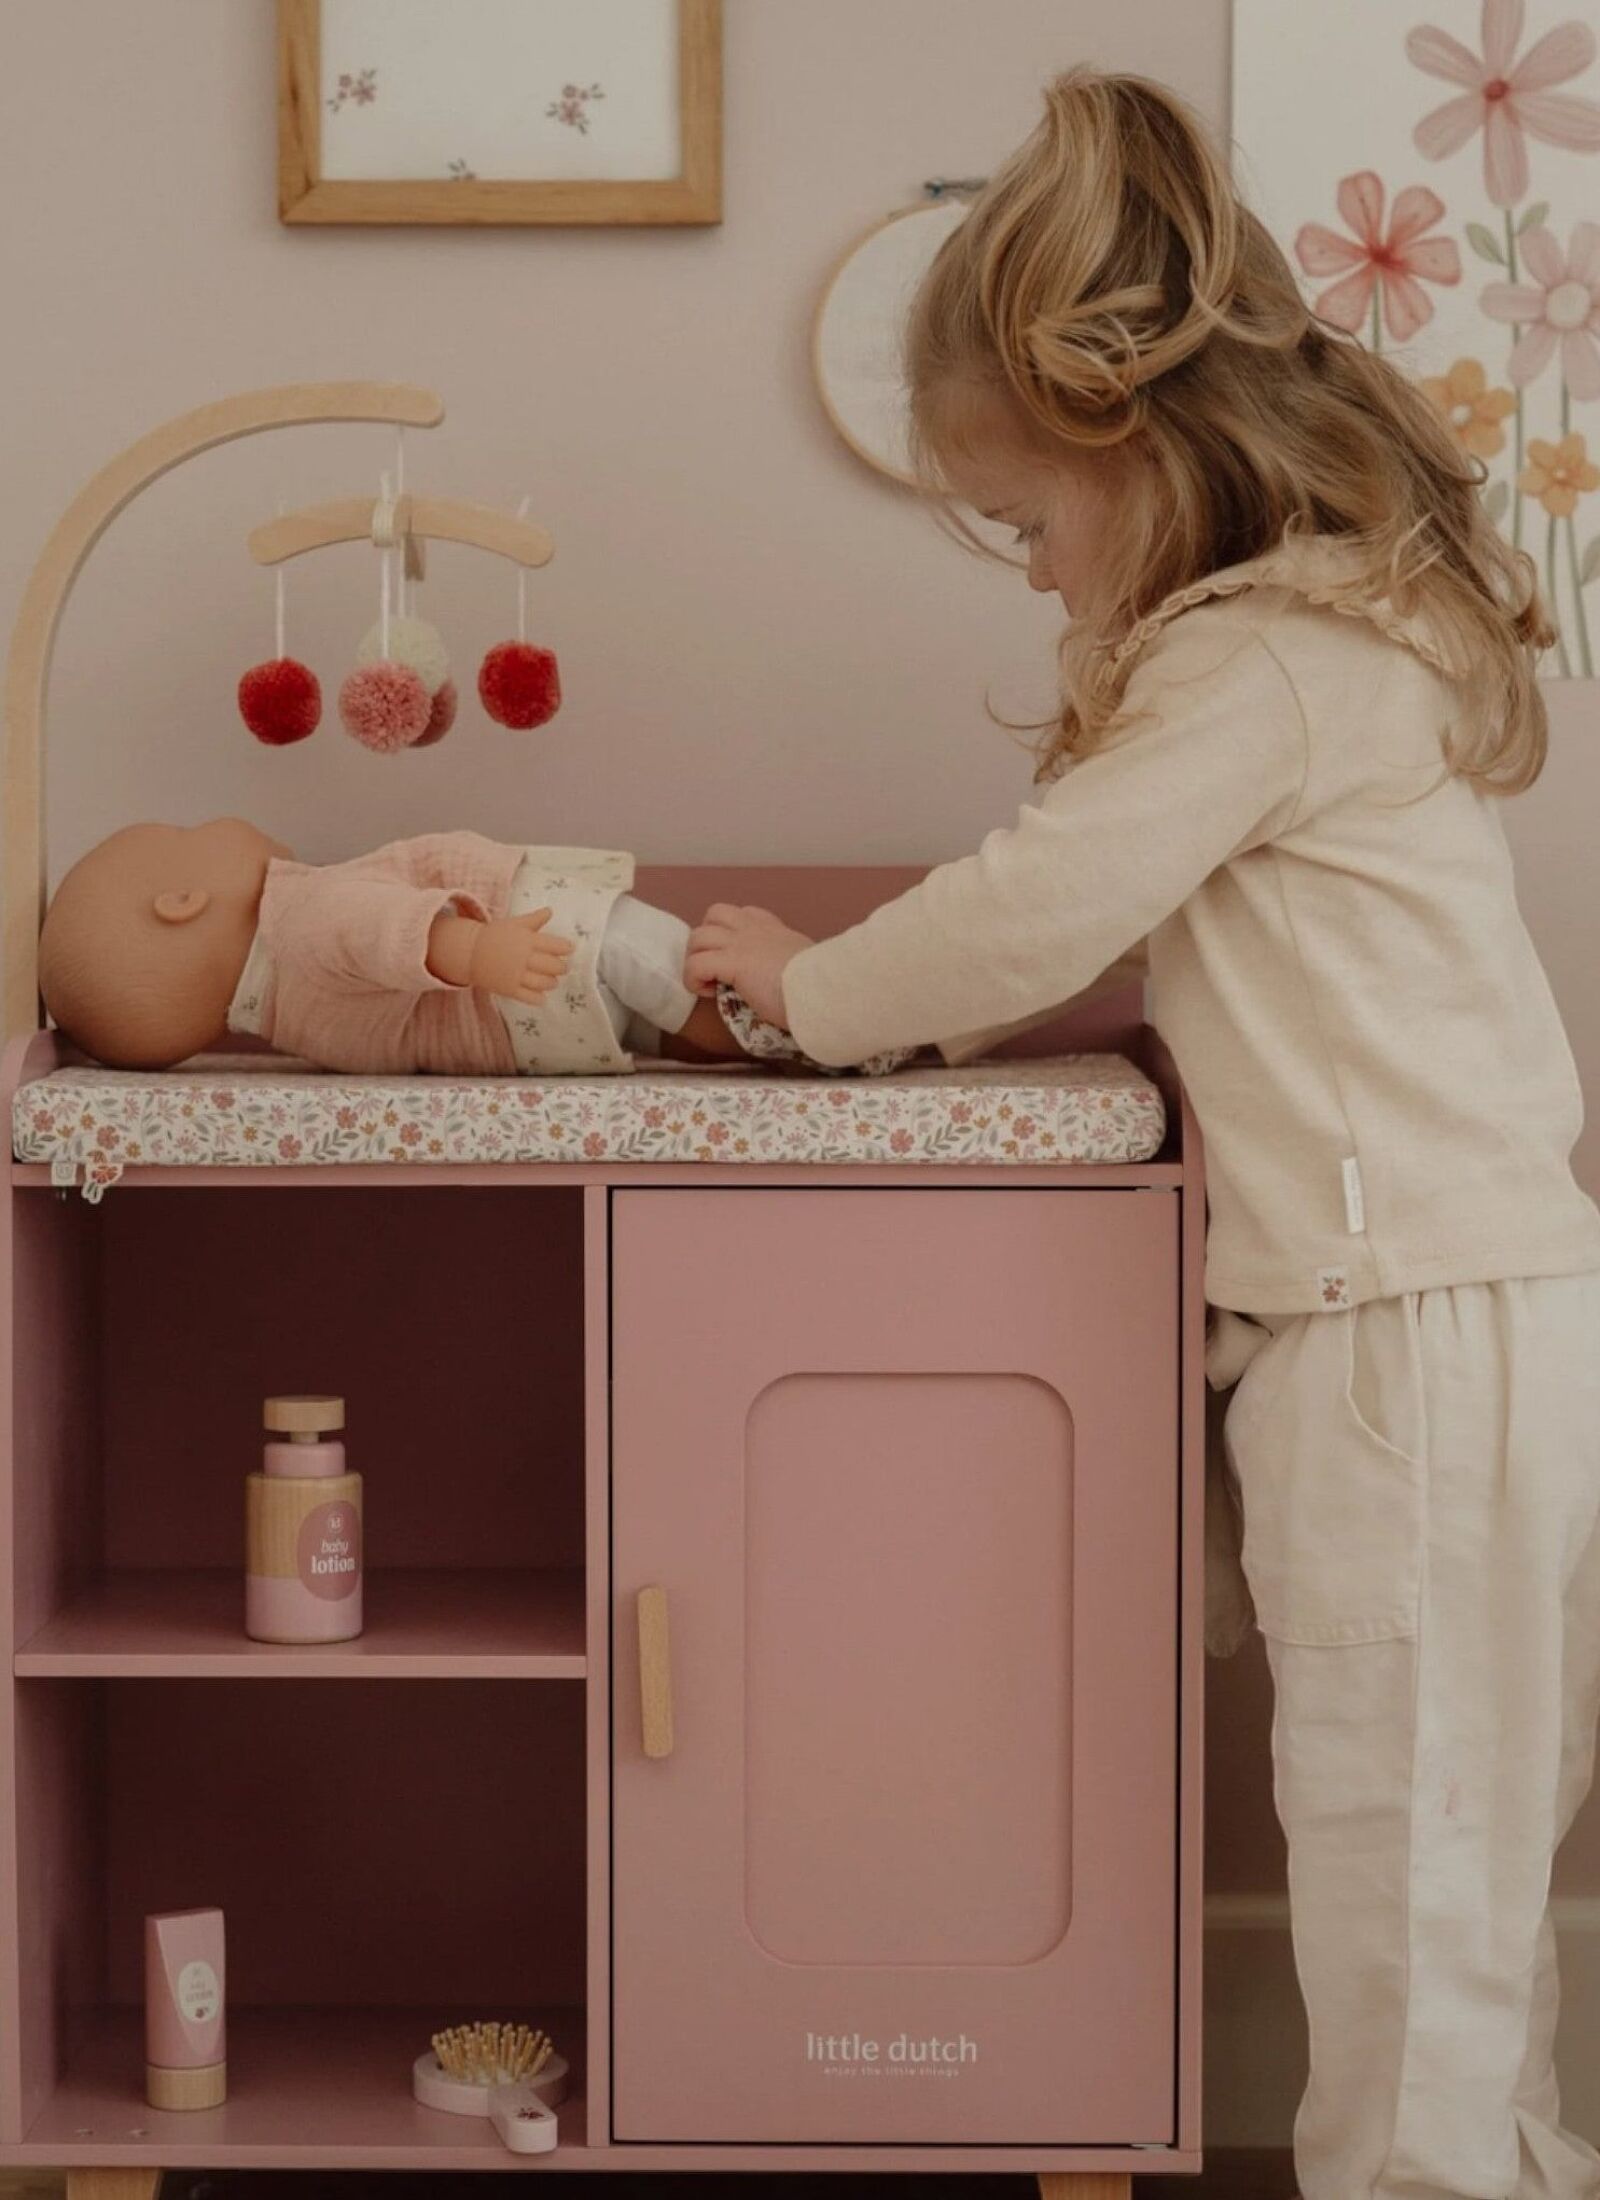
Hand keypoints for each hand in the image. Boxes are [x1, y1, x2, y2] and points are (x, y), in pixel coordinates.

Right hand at [462, 910, 573, 1004]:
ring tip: (552, 981)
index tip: (569, 949)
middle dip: (561, 968)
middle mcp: (524, 958)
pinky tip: (542, 997)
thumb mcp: (514, 923)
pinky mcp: (509, 989)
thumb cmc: (494, 935)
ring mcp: (517, 975)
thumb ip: (534, 919)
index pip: (556, 946)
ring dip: (552, 982)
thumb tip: (550, 911)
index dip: (566, 948)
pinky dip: (539, 999)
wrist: (469, 951)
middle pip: (554, 966)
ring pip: (545, 983)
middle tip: (561, 968)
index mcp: (528, 940)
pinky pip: (529, 997)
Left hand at [683, 904, 812, 1028]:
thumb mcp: (808, 965)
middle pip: (714, 915)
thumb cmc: (820, 985)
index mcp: (775, 930)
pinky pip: (695, 964)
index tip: (737, 961)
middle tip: (714, 969)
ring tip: (709, 983)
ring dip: (695, 960)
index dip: (730, 933)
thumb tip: (792, 979)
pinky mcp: (732, 962)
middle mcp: (756, 929)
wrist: (823, 991)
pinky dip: (694, 980)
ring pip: (698, 936)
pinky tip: (710, 993)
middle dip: (706, 941)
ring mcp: (742, 943)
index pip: (744, 914)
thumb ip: (792, 964)